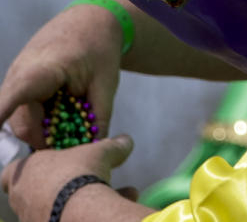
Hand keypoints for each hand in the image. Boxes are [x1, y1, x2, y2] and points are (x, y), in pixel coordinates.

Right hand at [0, 2, 122, 148]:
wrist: (89, 20)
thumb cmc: (98, 47)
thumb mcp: (107, 80)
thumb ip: (100, 115)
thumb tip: (94, 147)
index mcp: (39, 71)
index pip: (12, 99)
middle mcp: (19, 77)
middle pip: (24, 125)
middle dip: (46, 139)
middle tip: (75, 144)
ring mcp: (16, 81)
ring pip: (24, 122)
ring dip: (46, 130)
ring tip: (74, 122)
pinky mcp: (19, 86)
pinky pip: (26, 112)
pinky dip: (44, 119)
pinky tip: (64, 112)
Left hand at [1, 135, 140, 221]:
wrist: (78, 212)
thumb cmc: (79, 172)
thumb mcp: (101, 152)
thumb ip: (113, 146)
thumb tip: (126, 140)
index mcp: (25, 171)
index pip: (13, 171)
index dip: (32, 167)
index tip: (53, 164)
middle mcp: (22, 197)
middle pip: (37, 190)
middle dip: (62, 185)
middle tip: (88, 180)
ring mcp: (32, 219)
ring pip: (55, 208)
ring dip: (80, 202)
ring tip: (114, 195)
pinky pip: (66, 220)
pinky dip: (86, 215)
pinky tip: (113, 210)